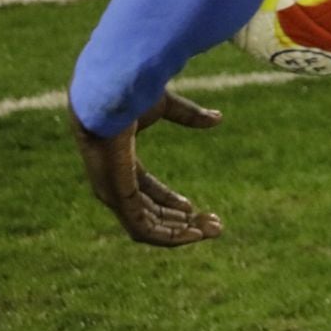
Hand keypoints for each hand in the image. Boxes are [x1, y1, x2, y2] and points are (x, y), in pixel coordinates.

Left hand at [69, 87, 224, 246]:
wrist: (111, 95)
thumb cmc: (129, 94)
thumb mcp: (165, 106)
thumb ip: (189, 115)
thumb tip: (219, 118)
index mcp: (121, 163)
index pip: (146, 193)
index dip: (171, 203)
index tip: (194, 208)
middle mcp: (114, 184)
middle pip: (150, 214)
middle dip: (181, 223)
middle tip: (213, 226)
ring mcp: (114, 194)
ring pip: (148, 227)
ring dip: (178, 234)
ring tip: (209, 232)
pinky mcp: (118, 198)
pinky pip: (143, 229)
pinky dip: (168, 236)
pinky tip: (192, 233)